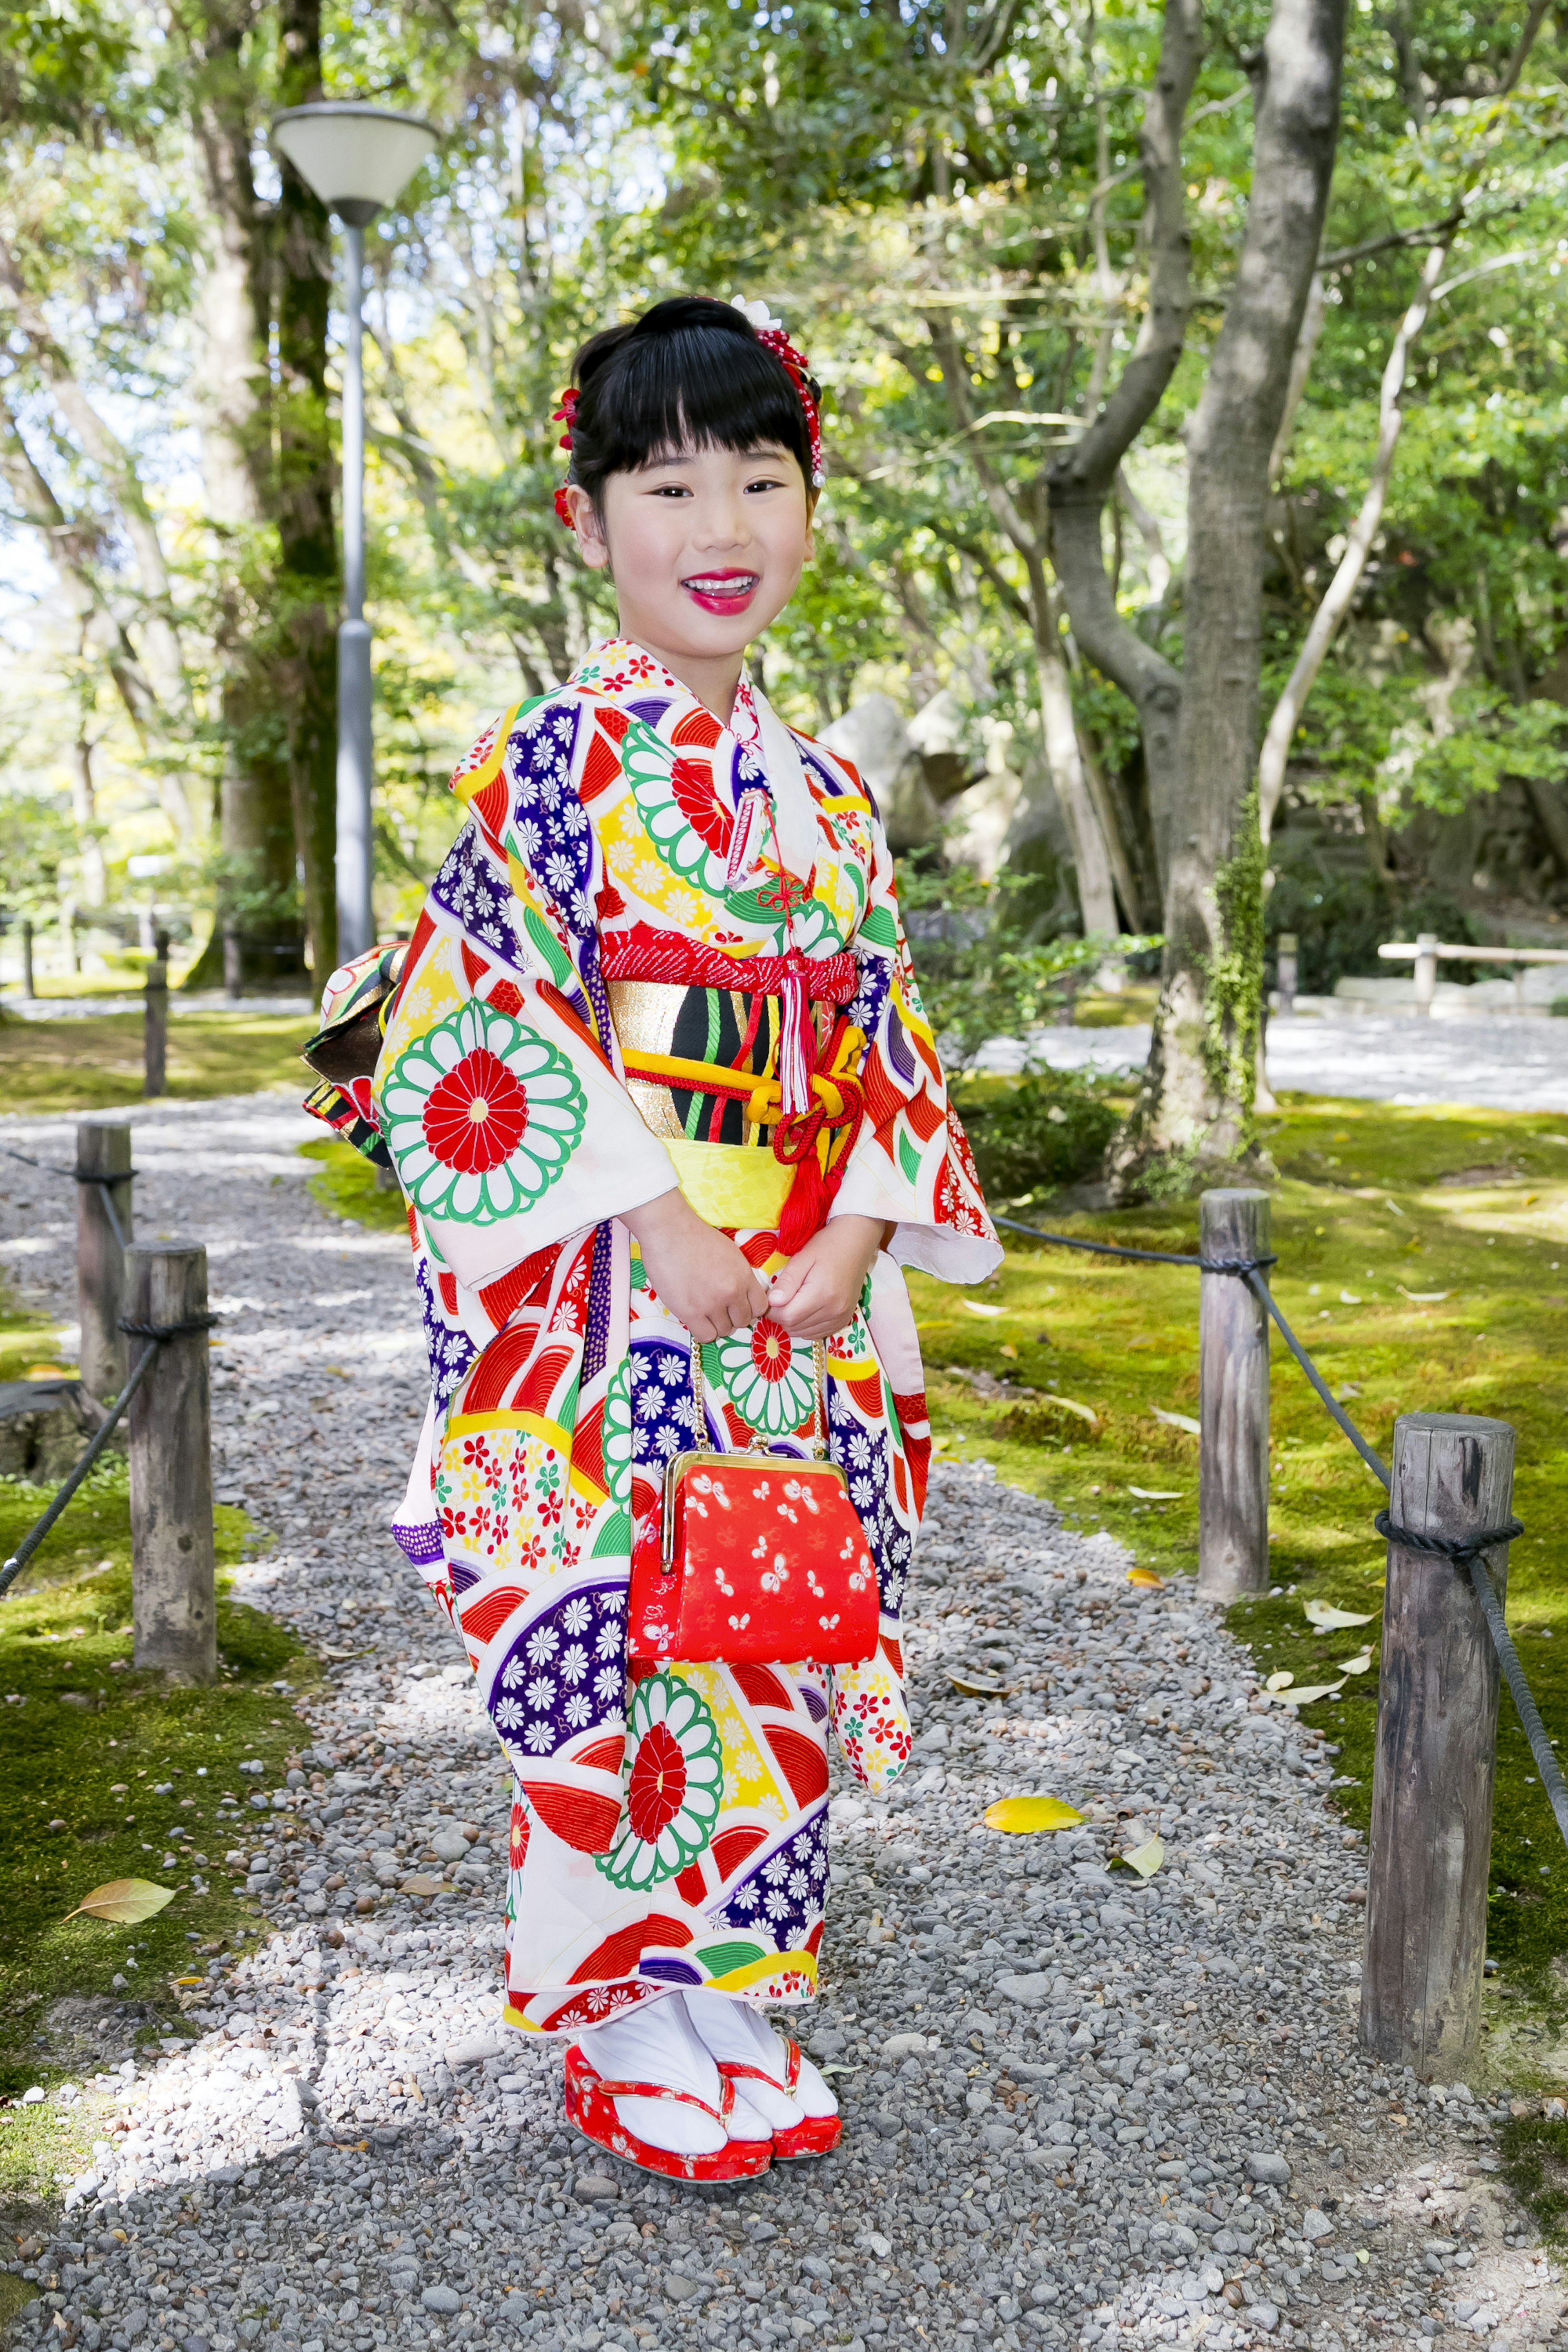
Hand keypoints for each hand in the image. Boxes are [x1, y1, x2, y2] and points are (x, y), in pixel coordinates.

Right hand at [622, 1187, 770, 1341]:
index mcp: (744, 1276)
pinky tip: (695, 1318)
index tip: (738, 1305)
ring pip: (724, 1331)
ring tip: (703, 1311)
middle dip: (732, 1317)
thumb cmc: (696, 1237)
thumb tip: (742, 1293)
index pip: (760, 1307)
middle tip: (718, 1308)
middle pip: (743, 1322)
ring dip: (716, 1324)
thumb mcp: (730, 1253)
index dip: (749, 1308)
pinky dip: (702, 1330)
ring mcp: (712, 1304)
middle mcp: (732, 1292)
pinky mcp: (691, 1312)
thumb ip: (740, 1275)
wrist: (670, 1232)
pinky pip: (705, 1336)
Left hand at [767, 1215, 886, 1341]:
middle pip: (794, 1326)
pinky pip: (817, 1334)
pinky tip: (805, 1310)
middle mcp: (834, 1311)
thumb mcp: (802, 1257)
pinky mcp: (844, 1320)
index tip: (769, 1297)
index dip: (772, 1310)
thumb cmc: (828, 1245)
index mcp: (822, 1294)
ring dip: (793, 1322)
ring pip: (804, 1333)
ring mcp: (841, 1318)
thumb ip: (787, 1281)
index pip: (787, 1316)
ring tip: (793, 1301)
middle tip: (780, 1297)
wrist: (857, 1241)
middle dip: (781, 1315)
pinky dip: (806, 1326)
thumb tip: (772, 1302)